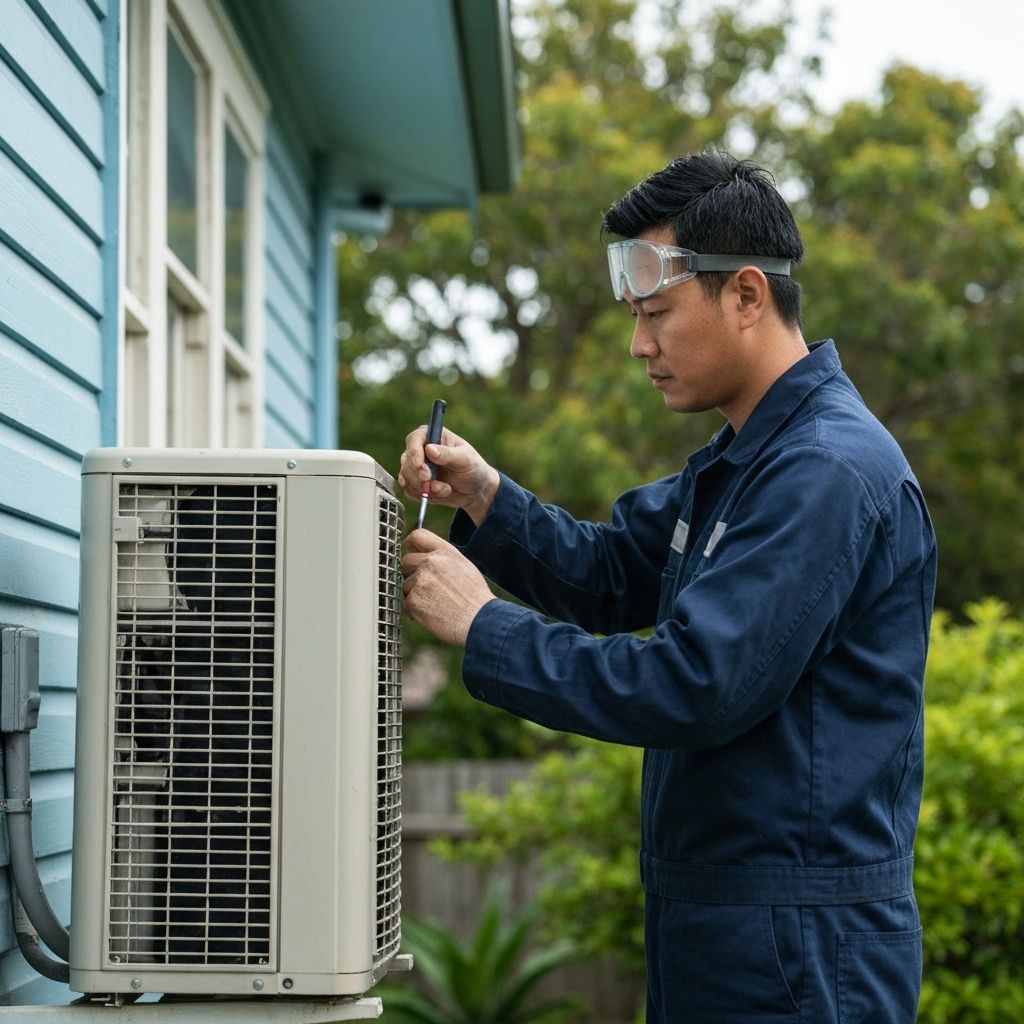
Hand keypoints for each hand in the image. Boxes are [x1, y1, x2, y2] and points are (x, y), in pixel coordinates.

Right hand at [398, 425, 499, 525]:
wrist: (476, 491)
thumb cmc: (473, 469)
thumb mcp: (465, 460)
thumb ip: (448, 454)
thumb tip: (429, 449)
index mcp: (433, 436)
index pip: (414, 440)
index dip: (414, 454)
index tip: (421, 468)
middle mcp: (421, 450)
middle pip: (406, 461)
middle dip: (419, 476)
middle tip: (436, 485)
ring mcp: (417, 467)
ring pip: (405, 477)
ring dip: (424, 488)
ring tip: (445, 489)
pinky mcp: (416, 483)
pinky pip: (409, 490)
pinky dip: (423, 496)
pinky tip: (440, 494)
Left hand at [402, 529, 494, 645]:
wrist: (478, 619)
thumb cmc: (474, 597)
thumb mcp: (464, 566)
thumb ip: (442, 557)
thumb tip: (425, 556)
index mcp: (444, 552)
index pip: (417, 536)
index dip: (411, 546)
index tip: (411, 554)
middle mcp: (430, 562)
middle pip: (406, 561)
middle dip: (412, 574)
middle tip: (427, 587)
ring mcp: (420, 581)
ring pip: (406, 585)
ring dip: (415, 594)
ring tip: (436, 604)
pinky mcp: (413, 600)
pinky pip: (406, 603)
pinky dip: (415, 611)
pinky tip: (433, 614)